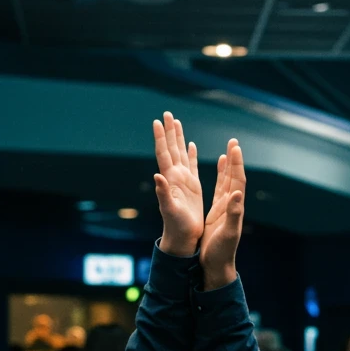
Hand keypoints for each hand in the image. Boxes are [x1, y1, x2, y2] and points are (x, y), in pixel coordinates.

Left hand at [153, 112, 203, 256]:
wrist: (182, 237)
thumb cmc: (176, 226)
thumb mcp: (170, 210)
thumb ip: (163, 193)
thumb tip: (157, 176)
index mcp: (171, 179)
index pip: (164, 153)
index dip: (160, 137)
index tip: (157, 121)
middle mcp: (175, 177)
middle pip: (171, 149)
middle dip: (169, 131)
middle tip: (167, 113)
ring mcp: (183, 181)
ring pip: (181, 154)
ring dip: (178, 138)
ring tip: (176, 122)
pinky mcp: (192, 187)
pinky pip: (191, 166)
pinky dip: (191, 154)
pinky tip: (191, 145)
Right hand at [200, 139, 245, 289]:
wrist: (216, 266)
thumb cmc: (222, 252)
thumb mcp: (228, 233)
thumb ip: (233, 213)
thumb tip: (236, 194)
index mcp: (234, 208)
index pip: (237, 181)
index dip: (237, 164)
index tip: (235, 147)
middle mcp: (232, 206)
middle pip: (234, 178)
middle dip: (234, 160)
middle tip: (233, 141)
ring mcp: (225, 208)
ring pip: (228, 181)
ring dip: (229, 166)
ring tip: (229, 150)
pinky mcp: (217, 212)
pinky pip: (220, 190)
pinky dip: (221, 177)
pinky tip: (221, 169)